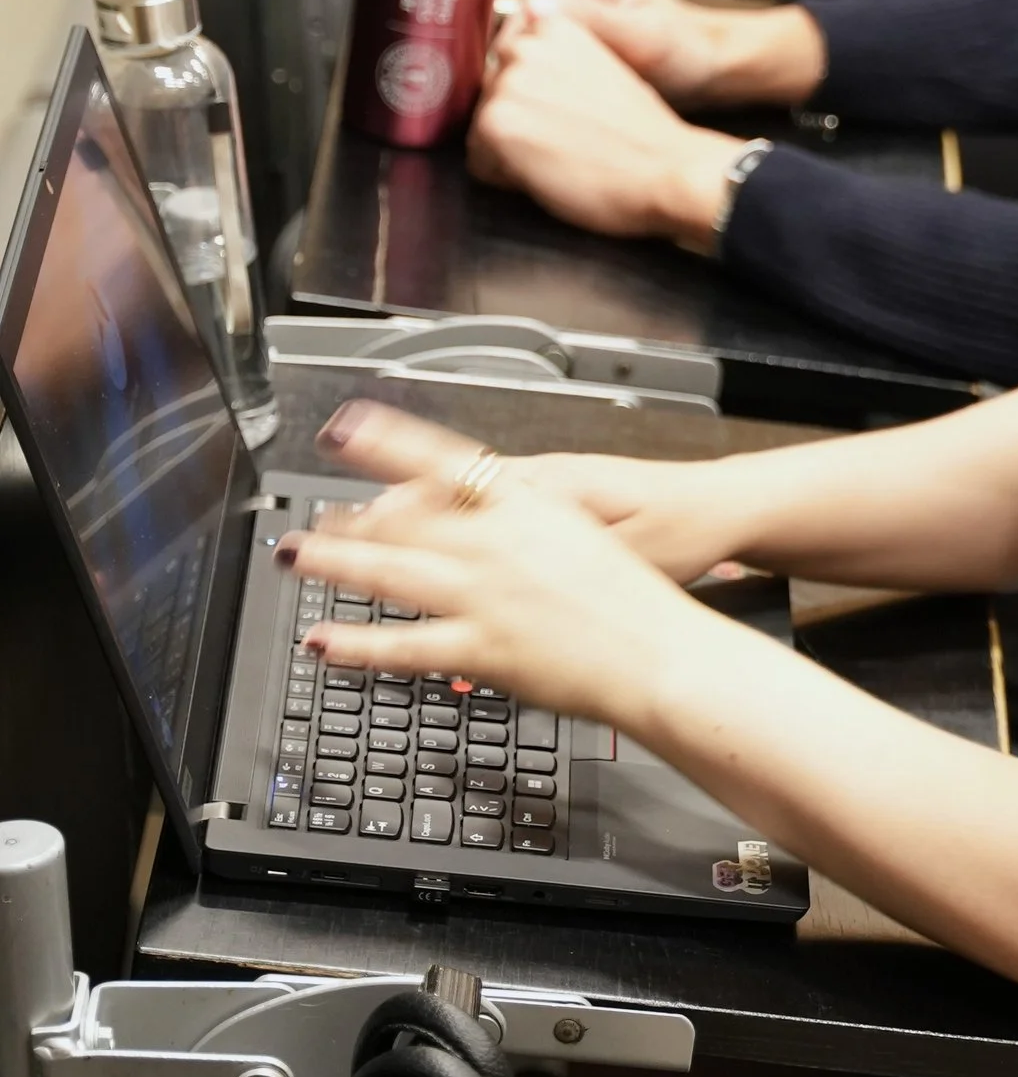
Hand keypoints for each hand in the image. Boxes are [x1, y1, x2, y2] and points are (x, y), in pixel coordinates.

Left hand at [280, 403, 721, 728]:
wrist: (661, 649)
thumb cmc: (635, 594)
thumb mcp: (584, 529)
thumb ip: (529, 514)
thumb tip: (495, 495)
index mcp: (526, 503)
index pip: (443, 459)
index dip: (387, 440)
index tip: (346, 427)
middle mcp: (496, 543)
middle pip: (405, 518)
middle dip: (351, 514)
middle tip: (312, 513)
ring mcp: (483, 596)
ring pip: (391, 573)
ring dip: (337, 564)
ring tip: (296, 559)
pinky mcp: (480, 648)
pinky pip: (404, 646)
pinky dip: (358, 645)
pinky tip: (323, 642)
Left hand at [469, 7, 748, 248]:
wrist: (666, 167)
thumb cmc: (645, 132)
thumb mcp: (605, 65)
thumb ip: (562, 42)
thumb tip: (533, 5)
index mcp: (554, 27)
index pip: (510, 65)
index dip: (535, 98)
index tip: (565, 113)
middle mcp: (525, 46)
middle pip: (494, 97)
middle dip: (519, 122)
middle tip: (568, 137)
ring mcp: (507, 83)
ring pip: (485, 129)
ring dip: (513, 149)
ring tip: (562, 154)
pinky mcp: (496, 123)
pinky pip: (480, 163)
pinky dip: (506, 177)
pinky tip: (550, 171)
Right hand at [513, 0, 819, 109]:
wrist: (703, 64)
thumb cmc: (685, 50)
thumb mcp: (644, 37)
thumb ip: (593, 19)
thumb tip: (536, 7)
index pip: (521, 18)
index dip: (530, 64)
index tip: (548, 97)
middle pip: (515, 35)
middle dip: (534, 73)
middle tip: (563, 104)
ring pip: (519, 51)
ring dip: (536, 80)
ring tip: (567, 103)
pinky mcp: (556, 24)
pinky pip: (532, 56)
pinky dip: (545, 80)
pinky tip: (566, 99)